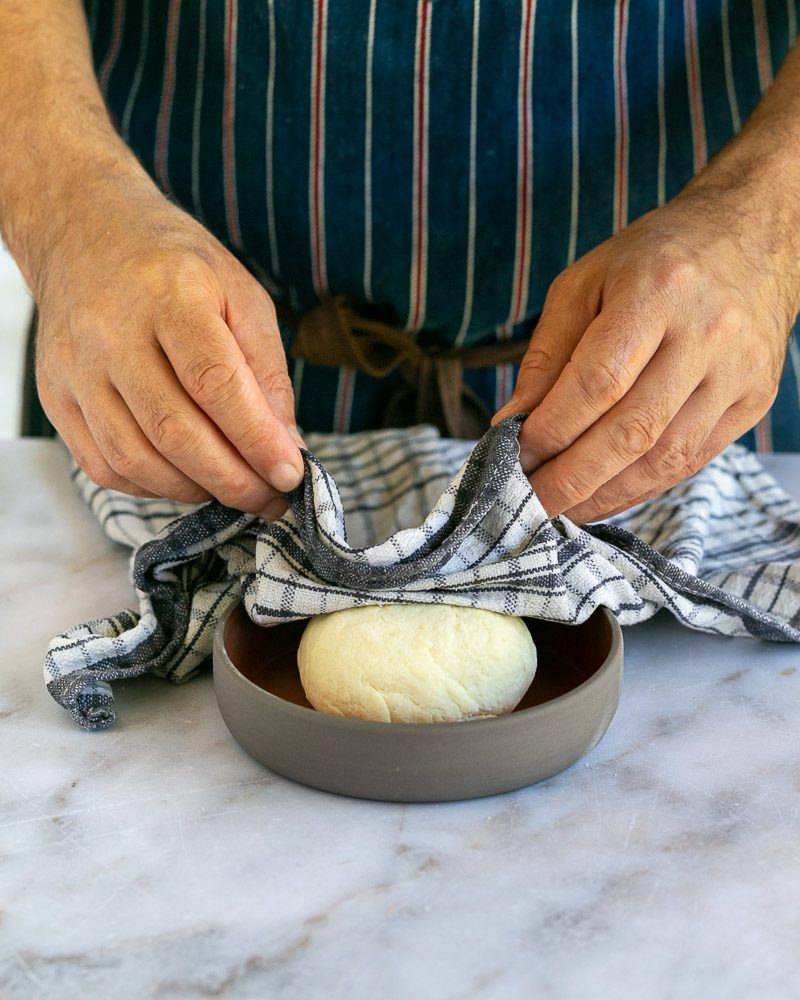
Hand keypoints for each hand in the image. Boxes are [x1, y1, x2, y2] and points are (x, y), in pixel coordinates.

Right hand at [35, 178, 302, 519]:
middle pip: (174, 430)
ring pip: (136, 458)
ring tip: (236, 490)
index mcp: (168, 293)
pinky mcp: (55, 396)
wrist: (87, 236)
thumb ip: (266, 369)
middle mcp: (111, 331)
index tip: (290, 474)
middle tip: (272, 499)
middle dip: (233, 479)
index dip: (256, 438)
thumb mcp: (240, 294)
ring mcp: (75, 368)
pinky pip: (104, 465)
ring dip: (196, 489)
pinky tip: (188, 478)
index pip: (215, 381)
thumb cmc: (177, 269)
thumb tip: (285, 445)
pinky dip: (153, 487)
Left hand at [494, 187, 799, 523]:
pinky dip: (643, 487)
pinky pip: (693, 460)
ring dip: (606, 494)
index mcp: (657, 290)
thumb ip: (547, 354)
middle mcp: (707, 333)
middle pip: (633, 429)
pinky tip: (605, 496)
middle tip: (528, 503)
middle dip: (572, 477)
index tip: (514, 455)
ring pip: (666, 456)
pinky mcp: (754, 400)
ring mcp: (737, 371)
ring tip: (562, 508)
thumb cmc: (653, 259)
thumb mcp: (584, 282)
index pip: (597, 381)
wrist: (751, 238)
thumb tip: (512, 423)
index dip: (551, 429)